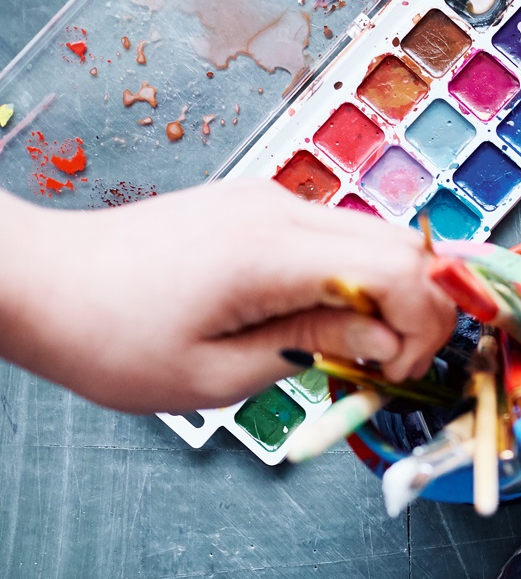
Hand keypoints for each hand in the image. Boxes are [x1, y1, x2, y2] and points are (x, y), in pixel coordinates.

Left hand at [0, 181, 455, 412]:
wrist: (39, 283)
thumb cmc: (108, 338)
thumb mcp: (217, 374)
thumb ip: (315, 348)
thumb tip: (385, 340)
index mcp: (270, 253)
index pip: (401, 270)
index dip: (423, 327)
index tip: (395, 373)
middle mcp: (279, 212)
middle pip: (407, 246)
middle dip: (423, 311)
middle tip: (391, 366)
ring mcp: (270, 203)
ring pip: (379, 239)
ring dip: (391, 297)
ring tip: (356, 350)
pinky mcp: (259, 210)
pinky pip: (339, 239)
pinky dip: (358, 281)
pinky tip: (326, 322)